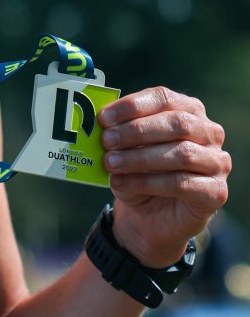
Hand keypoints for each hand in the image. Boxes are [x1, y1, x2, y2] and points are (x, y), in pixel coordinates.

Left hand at [98, 87, 229, 266]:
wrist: (150, 217)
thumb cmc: (140, 175)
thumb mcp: (126, 151)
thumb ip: (119, 135)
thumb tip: (100, 125)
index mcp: (189, 112)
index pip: (165, 99)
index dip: (133, 106)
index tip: (104, 118)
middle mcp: (209, 133)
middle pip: (177, 123)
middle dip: (137, 131)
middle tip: (106, 141)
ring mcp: (217, 162)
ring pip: (182, 154)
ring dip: (140, 158)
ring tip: (110, 164)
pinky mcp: (215, 192)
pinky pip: (181, 183)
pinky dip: (146, 183)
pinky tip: (120, 183)